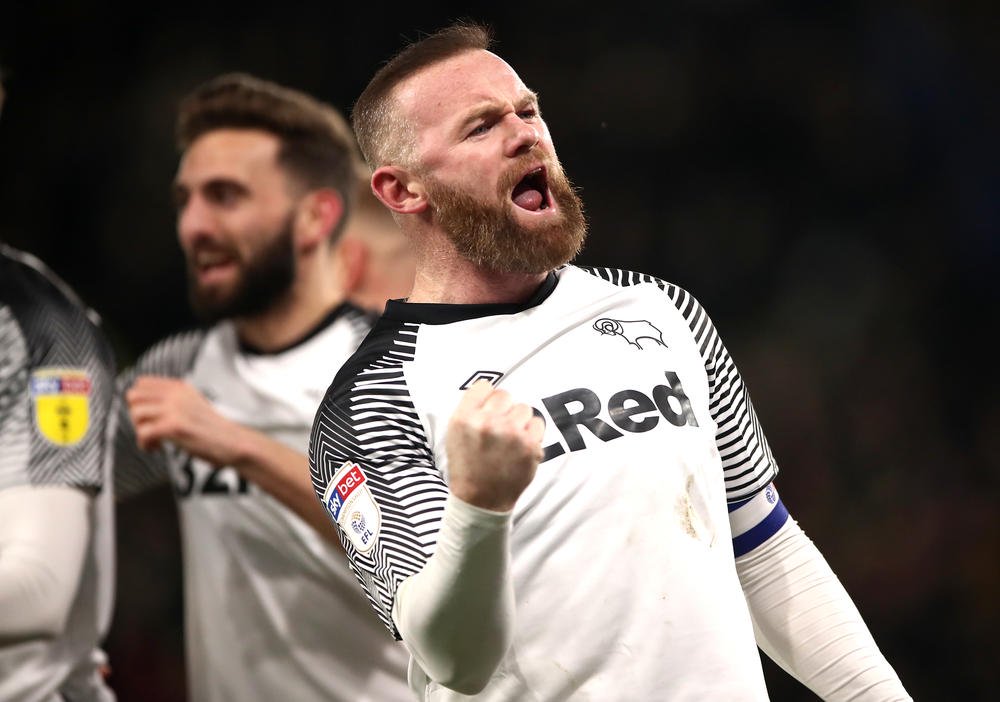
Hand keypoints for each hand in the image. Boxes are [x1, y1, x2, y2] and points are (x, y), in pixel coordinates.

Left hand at [125, 375, 244, 466]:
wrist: (233, 443)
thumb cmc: (214, 430)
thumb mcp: (193, 405)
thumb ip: (172, 401)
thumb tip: (143, 407)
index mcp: (179, 387)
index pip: (142, 383)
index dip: (140, 402)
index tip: (150, 417)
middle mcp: (176, 394)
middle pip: (134, 396)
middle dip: (136, 415)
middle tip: (149, 429)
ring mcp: (175, 409)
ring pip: (136, 414)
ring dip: (140, 431)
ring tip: (155, 441)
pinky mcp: (174, 426)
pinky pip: (143, 432)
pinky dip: (146, 444)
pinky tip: (158, 448)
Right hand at [445, 380, 543, 511]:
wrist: (481, 500)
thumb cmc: (468, 465)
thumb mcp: (454, 434)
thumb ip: (471, 409)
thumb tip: (491, 388)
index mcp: (464, 418)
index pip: (484, 386)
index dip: (487, 398)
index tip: (487, 411)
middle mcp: (487, 422)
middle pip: (505, 395)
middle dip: (503, 410)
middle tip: (499, 428)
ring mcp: (511, 433)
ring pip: (524, 408)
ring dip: (519, 421)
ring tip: (510, 439)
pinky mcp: (530, 445)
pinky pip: (538, 423)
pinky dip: (532, 433)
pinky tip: (521, 447)